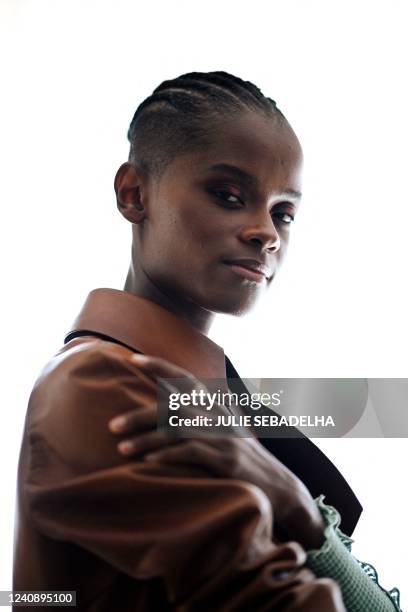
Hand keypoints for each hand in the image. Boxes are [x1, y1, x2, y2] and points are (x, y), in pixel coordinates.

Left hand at [108, 354, 324, 550]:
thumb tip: (181, 394)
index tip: (133, 358)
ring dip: (145, 440)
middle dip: (139, 415)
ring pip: (176, 431)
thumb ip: (207, 406)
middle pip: (172, 406)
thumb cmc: (244, 452)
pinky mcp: (225, 458)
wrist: (276, 482)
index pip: (184, 376)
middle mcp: (218, 414)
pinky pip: (189, 453)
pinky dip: (166, 456)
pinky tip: (147, 463)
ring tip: (121, 448)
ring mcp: (222, 435)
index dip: (159, 365)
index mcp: (216, 402)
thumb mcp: (229, 423)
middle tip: (112, 425)